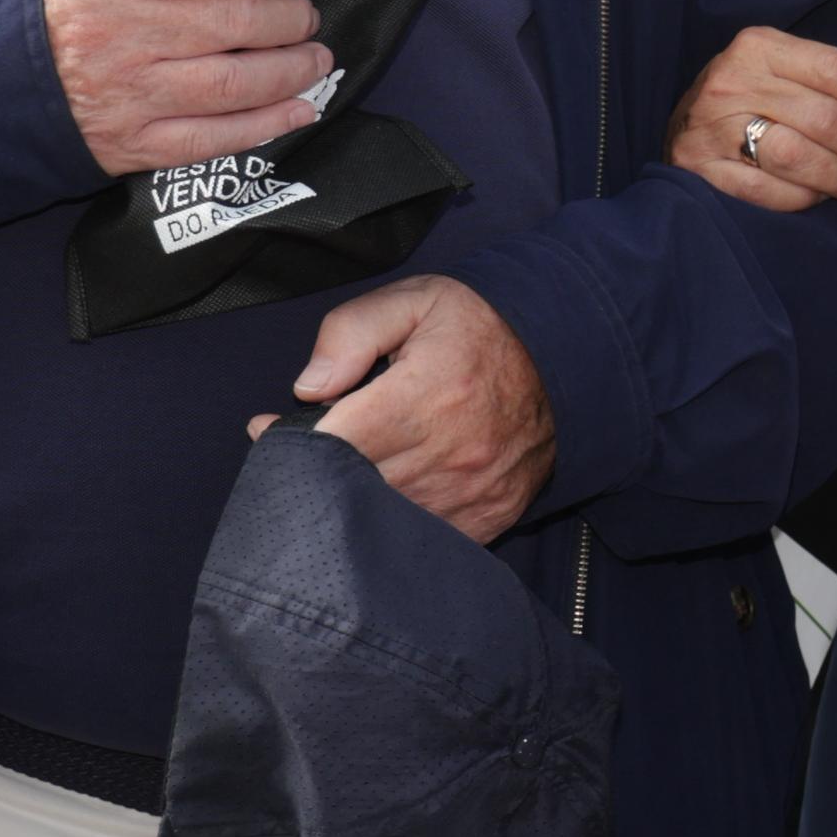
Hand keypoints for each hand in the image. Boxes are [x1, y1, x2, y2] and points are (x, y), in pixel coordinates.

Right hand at [44, 0, 327, 175]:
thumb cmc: (56, 7)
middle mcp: (118, 34)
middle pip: (228, 23)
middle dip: (287, 19)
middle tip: (306, 16)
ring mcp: (127, 94)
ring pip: (232, 84)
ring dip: (291, 70)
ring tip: (315, 57)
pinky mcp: (132, 145)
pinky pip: (213, 139)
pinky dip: (267, 124)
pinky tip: (299, 107)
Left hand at [264, 276, 556, 541]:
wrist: (568, 361)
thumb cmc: (481, 329)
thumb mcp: (416, 301)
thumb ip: (350, 332)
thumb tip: (308, 388)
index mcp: (425, 397)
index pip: (332, 443)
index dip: (289, 443)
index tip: (269, 428)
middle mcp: (449, 455)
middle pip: (349, 487)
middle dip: (316, 470)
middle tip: (306, 447)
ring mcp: (470, 495)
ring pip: (381, 518)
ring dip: (353, 498)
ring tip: (349, 465)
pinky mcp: (486, 519)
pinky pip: (421, 536)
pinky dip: (395, 520)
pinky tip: (389, 490)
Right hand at [669, 26, 836, 208]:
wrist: (680, 128)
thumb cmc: (757, 98)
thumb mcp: (802, 74)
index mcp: (762, 46)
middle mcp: (732, 80)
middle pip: (825, 118)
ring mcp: (711, 127)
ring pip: (799, 156)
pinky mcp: (700, 171)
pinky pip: (769, 192)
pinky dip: (806, 198)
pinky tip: (821, 197)